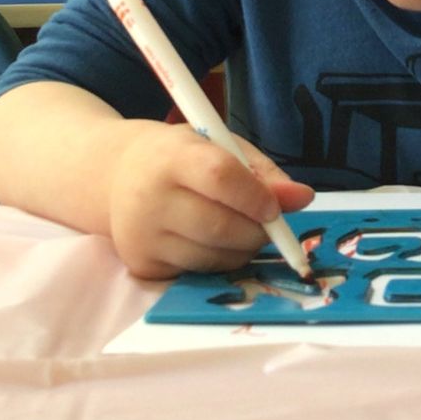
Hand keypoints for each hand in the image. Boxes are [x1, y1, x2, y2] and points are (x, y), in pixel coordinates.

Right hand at [106, 123, 314, 278]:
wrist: (116, 177)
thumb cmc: (181, 158)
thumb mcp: (220, 147)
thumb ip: (263, 173)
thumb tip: (303, 198)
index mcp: (170, 157)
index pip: (219, 178)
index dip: (256, 197)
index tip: (275, 207)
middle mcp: (148, 198)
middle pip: (219, 227)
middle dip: (257, 231)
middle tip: (266, 224)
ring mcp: (141, 236)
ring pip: (213, 257)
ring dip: (241, 250)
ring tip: (239, 230)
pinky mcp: (142, 265)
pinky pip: (197, 273)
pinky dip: (217, 262)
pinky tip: (210, 241)